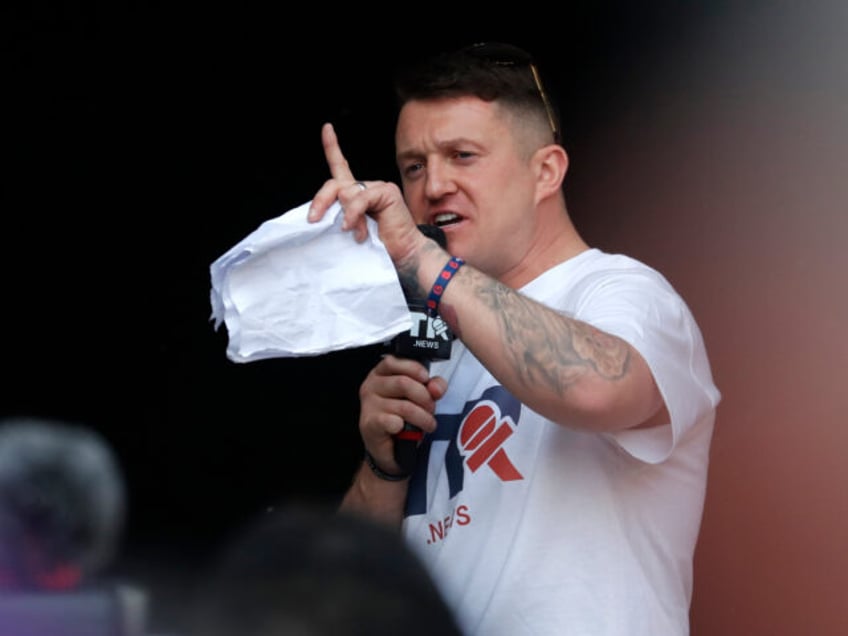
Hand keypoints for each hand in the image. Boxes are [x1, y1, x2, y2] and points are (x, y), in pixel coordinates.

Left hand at [307, 123, 425, 263]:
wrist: (403, 254)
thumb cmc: (379, 245)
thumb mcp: (351, 229)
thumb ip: (339, 216)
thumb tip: (324, 214)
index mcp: (357, 193)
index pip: (341, 166)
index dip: (332, 147)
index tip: (327, 128)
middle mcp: (366, 187)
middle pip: (335, 183)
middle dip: (320, 200)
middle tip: (313, 219)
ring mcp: (378, 187)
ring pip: (346, 193)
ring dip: (345, 217)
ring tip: (353, 234)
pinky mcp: (386, 192)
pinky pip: (360, 199)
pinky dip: (353, 214)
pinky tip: (353, 228)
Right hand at [358, 354, 446, 471]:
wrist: (391, 450)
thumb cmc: (404, 418)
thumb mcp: (421, 397)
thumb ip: (431, 387)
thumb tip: (436, 387)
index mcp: (381, 373)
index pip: (394, 361)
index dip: (414, 369)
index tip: (426, 379)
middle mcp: (371, 386)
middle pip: (403, 383)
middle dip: (424, 398)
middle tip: (431, 410)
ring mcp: (368, 405)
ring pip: (404, 405)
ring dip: (423, 417)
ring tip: (428, 424)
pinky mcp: (369, 423)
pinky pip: (394, 421)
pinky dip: (407, 428)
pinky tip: (407, 430)